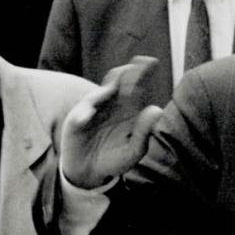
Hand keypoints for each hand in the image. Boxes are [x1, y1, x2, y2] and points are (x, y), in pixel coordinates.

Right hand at [59, 55, 163, 188]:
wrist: (89, 171)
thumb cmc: (114, 158)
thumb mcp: (133, 150)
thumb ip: (144, 132)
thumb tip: (157, 109)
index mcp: (130, 107)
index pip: (138, 84)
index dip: (144, 71)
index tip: (152, 62)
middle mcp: (113, 102)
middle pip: (121, 79)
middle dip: (130, 72)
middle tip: (139, 64)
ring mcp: (95, 107)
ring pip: (102, 90)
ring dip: (109, 85)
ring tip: (118, 83)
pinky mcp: (77, 119)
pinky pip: (81, 113)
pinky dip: (84, 114)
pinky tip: (86, 118)